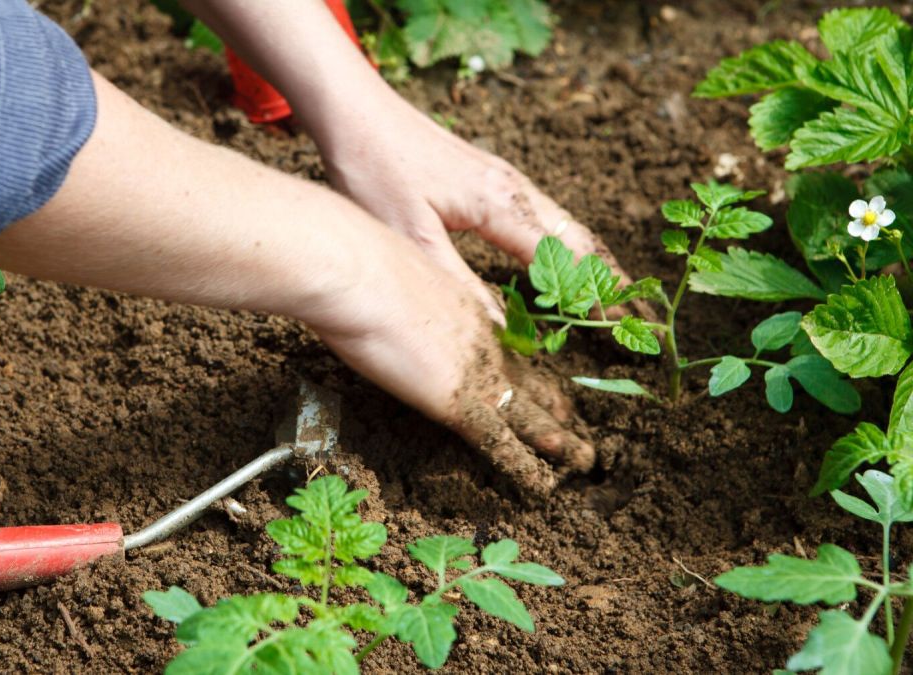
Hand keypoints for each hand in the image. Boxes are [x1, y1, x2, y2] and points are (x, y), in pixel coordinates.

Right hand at [0, 71, 593, 494]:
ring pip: (534, 409)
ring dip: (562, 437)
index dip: (528, 363)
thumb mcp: (365, 267)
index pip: (502, 341)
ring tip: (588, 458)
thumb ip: (370, 289)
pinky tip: (551, 485)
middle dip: (562, 403)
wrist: (345, 261)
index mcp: (454, 300)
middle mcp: (477, 332)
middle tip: (589, 425)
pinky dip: (532, 466)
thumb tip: (344, 288)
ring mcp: (474, 364)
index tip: (547, 377)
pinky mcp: (462, 396)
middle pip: (530, 374)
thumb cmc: (341, 253)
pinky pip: (508, 442)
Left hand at [309, 88, 630, 320]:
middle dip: (611, 283)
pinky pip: (544, 216)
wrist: (356, 113)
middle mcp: (514, 189)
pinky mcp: (490, 176)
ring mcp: (505, 179)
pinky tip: (559, 265)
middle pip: (580, 241)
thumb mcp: (411, 238)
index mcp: (501, 205)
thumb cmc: (375, 169)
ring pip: (565, 226)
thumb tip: (501, 332)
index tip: (622, 331)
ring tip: (614, 301)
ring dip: (592, 263)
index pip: (567, 261)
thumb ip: (458, 286)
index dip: (595, 299)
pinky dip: (565, 246)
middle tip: (637, 323)